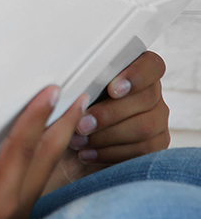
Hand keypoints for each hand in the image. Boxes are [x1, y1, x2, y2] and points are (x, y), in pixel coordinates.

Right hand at [0, 86, 87, 218]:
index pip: (22, 149)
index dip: (37, 116)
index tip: (51, 92)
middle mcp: (12, 213)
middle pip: (46, 161)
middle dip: (63, 127)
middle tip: (80, 100)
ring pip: (43, 175)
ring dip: (57, 144)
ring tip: (67, 122)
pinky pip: (33, 187)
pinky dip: (43, 164)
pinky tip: (38, 159)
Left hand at [41, 51, 169, 195]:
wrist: (62, 151)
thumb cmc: (66, 115)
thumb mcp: (66, 96)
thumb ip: (76, 85)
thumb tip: (68, 86)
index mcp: (131, 71)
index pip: (151, 65)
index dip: (136, 75)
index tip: (112, 89)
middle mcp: (149, 93)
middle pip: (146, 98)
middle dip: (109, 113)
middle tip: (81, 124)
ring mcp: (156, 119)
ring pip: (144, 126)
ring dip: (106, 135)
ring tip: (78, 141)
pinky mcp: (155, 144)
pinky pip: (143, 150)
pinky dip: (110, 153)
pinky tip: (88, 153)